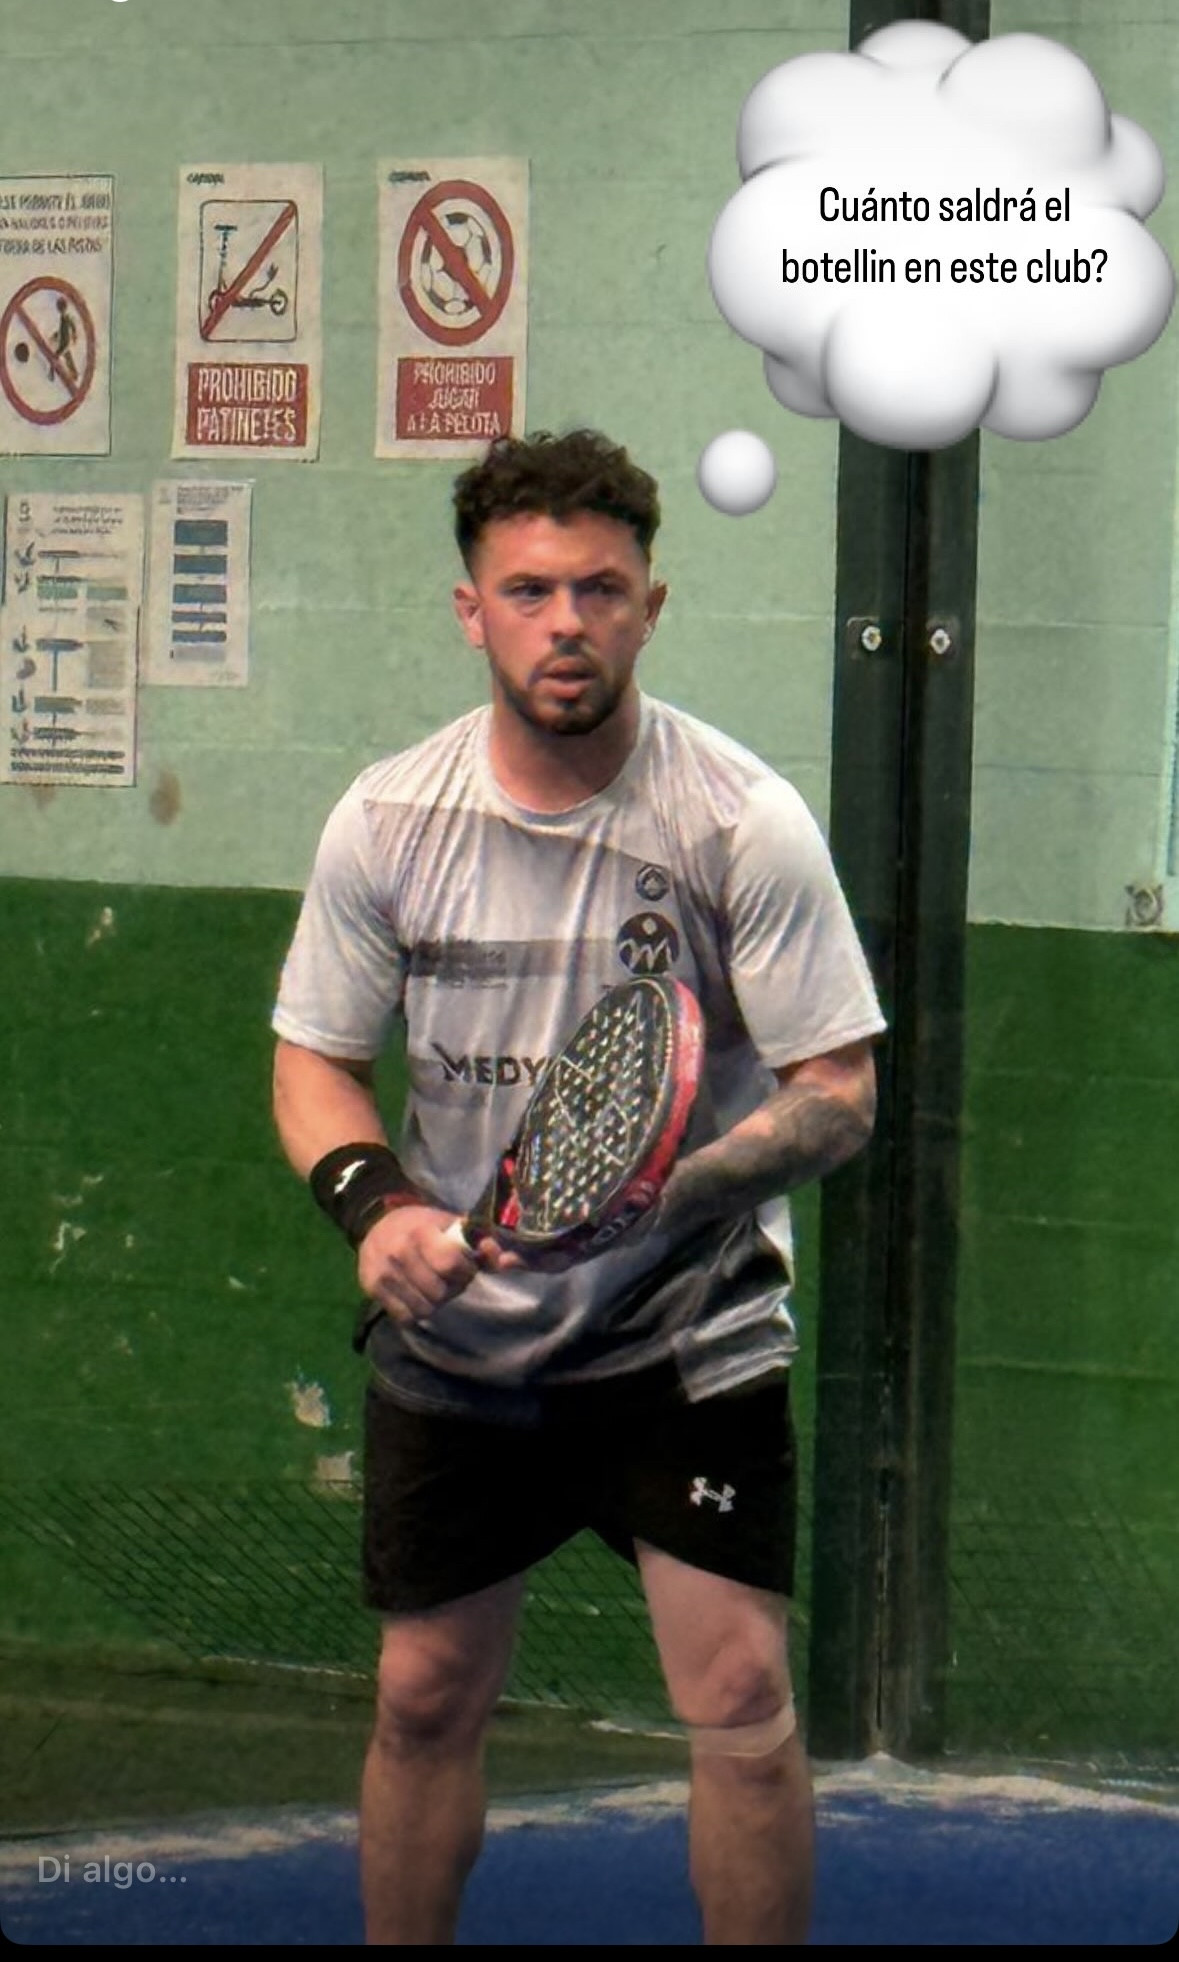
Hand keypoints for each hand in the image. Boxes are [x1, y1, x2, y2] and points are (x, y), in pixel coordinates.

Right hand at [358, 1205, 523, 1326]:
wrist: (376, 1226)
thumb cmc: (423, 1225)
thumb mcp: (452, 1225)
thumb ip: (483, 1243)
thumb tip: (509, 1262)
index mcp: (420, 1231)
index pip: (450, 1264)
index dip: (464, 1271)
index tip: (464, 1266)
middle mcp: (398, 1251)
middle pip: (439, 1292)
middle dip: (451, 1288)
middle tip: (447, 1278)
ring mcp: (382, 1272)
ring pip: (425, 1309)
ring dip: (435, 1302)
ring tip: (432, 1285)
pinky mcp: (372, 1289)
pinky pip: (406, 1317)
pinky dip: (416, 1311)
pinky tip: (416, 1294)